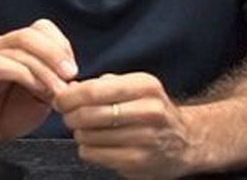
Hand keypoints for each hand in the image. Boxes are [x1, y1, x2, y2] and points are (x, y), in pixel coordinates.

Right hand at [0, 18, 77, 149]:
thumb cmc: (7, 111)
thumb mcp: (40, 97)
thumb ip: (55, 83)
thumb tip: (75, 81)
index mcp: (16, 46)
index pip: (41, 28)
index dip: (61, 46)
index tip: (73, 71)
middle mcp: (0, 46)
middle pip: (30, 34)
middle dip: (55, 53)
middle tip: (70, 75)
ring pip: (19, 48)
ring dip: (44, 70)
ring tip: (57, 91)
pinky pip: (2, 64)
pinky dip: (24, 75)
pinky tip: (36, 90)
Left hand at [54, 72, 196, 177]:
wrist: (187, 141)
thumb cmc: (151, 110)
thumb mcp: (134, 87)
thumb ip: (102, 85)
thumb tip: (67, 89)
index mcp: (145, 86)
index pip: (93, 90)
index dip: (69, 96)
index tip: (60, 100)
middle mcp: (149, 111)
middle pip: (89, 114)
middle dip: (70, 116)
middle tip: (69, 117)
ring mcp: (145, 139)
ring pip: (88, 135)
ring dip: (79, 133)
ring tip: (86, 131)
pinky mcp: (138, 162)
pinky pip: (94, 154)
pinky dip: (86, 149)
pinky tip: (96, 145)